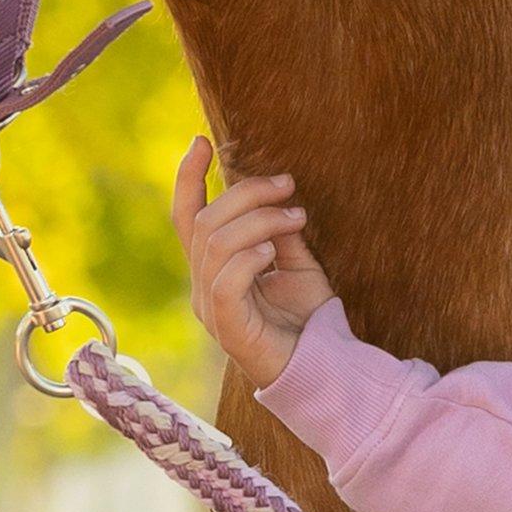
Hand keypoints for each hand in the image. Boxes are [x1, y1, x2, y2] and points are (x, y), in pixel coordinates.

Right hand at [170, 138, 331, 380]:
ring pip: (215, 244)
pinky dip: (248, 256)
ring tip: (296, 218)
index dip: (188, 178)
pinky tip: (273, 251)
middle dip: (246, 193)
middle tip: (288, 185)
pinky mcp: (227, 327)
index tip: (201, 141)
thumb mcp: (297, 266)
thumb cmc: (309, 322)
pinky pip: (224, 280)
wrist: (323, 370)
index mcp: (213, 270)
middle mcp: (203, 286)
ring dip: (258, 220)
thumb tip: (276, 198)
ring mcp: (211, 308)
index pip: (188, 217)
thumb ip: (280, 235)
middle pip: (205, 222)